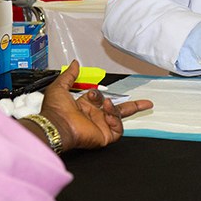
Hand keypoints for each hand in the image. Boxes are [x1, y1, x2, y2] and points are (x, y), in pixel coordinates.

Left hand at [37, 60, 152, 149]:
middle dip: (133, 106)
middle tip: (145, 103)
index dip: (100, 95)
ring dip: (114, 108)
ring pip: (118, 117)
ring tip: (106, 104)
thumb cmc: (55, 111)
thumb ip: (69, 74)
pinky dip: (116, 120)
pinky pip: (117, 129)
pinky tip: (108, 113)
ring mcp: (99, 127)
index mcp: (84, 107)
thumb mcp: (60, 86)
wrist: (56, 125)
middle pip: (118, 110)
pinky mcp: (104, 136)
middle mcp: (94, 117)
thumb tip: (75, 64)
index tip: (94, 92)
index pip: (101, 100)